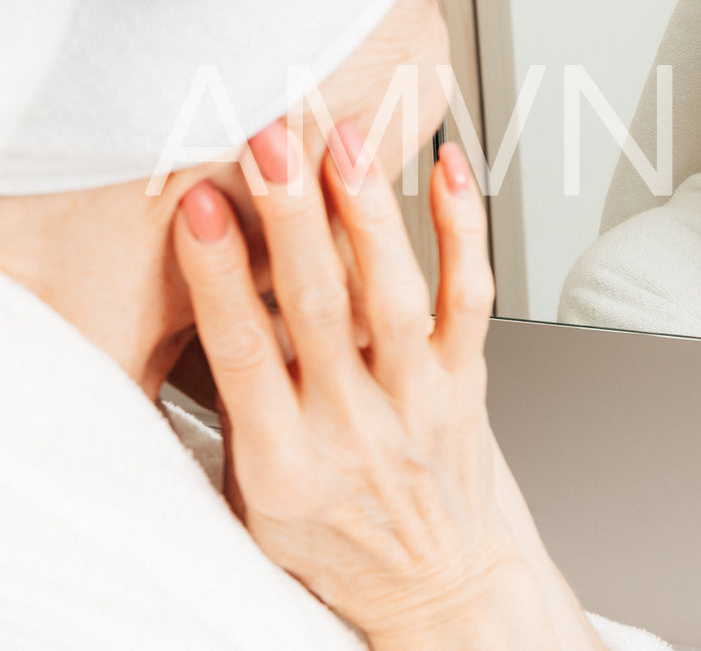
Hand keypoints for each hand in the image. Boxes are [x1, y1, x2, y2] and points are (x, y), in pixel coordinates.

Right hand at [172, 120, 604, 649]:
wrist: (438, 585)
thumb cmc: (338, 540)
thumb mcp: (257, 498)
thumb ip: (238, 412)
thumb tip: (206, 309)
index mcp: (285, 461)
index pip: (244, 353)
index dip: (221, 275)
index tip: (202, 208)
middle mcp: (356, 427)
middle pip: (321, 307)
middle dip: (293, 217)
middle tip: (272, 143)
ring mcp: (419, 401)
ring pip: (397, 296)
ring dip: (371, 212)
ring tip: (346, 142)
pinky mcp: (467, 381)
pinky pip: (471, 299)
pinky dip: (464, 232)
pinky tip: (449, 173)